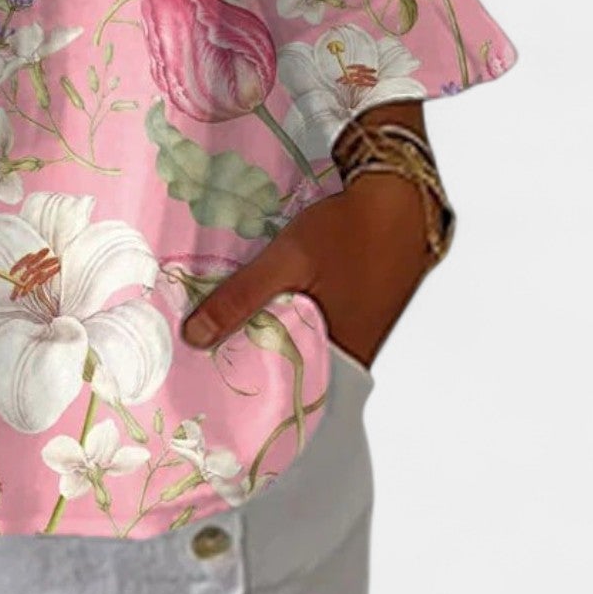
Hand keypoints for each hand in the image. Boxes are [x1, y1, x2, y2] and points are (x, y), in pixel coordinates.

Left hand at [179, 169, 434, 368]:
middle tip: (196, 353)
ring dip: (262, 334)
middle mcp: (349, 356)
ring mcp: (353, 333)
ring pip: (296, 345)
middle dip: (244, 360)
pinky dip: (282, 316)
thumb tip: (193, 339)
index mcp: (339, 359)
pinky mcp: (351, 310)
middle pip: (287, 370)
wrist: (399, 199)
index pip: (281, 395)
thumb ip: (242, 298)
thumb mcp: (287, 260)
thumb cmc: (348, 232)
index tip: (200, 382)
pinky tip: (253, 302)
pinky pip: (309, 325)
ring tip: (212, 329)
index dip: (239, 390)